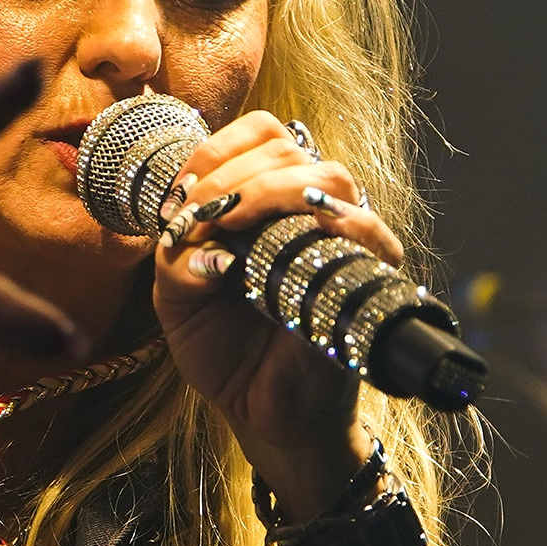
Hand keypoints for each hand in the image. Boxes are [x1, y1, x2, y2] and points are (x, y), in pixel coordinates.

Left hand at [151, 111, 403, 518]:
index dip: (215, 151)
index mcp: (264, 199)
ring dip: (270, 190)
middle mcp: (306, 209)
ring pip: (325, 177)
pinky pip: (369, 233)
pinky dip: (337, 224)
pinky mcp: (369, 277)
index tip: (179, 195)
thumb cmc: (223, 347)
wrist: (260, 410)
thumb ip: (177, 258)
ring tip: (232, 221)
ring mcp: (341, 239)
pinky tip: (302, 231)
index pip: (258, 135)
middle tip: (196, 217)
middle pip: (286, 148)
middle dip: (230, 175)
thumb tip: (207, 241)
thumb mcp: (178, 297)